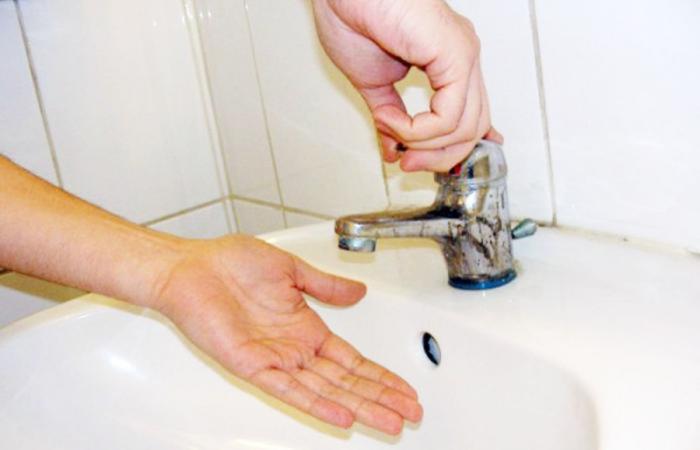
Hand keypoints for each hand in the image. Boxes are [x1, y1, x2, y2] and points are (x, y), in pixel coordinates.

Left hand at [149, 235, 421, 434]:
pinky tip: (343, 417)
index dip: (380, 376)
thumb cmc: (231, 264)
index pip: (352, 360)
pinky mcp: (253, 365)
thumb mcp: (291, 270)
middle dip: (381, 398)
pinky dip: (317, 404)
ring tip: (390, 421)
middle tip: (412, 414)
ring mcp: (276, 360)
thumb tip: (358, 291)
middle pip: (347, 381)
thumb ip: (326, 286)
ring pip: (326, 390)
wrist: (191, 268)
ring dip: (361, 406)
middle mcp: (294, 349)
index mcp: (306, 328)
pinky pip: (289, 390)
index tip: (405, 388)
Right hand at [312, 0, 502, 171]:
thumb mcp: (373, 84)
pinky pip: (449, 116)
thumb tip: (394, 150)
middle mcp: (463, 57)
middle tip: (407, 163)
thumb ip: (390, 118)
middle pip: (473, 127)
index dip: (451, 148)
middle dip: (438, 156)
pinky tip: (393, 120)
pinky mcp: (456, 53)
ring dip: (423, 144)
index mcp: (449, 61)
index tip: (422, 164)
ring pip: (464, 127)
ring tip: (390, 132)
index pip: (470, 116)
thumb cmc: (354, 17)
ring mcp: (463, 53)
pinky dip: (419, 130)